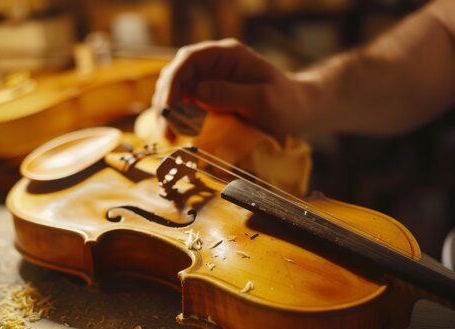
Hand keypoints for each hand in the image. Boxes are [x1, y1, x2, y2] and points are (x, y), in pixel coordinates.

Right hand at [153, 39, 317, 136]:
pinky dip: (175, 120)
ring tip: (169, 136)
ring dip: (167, 113)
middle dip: (166, 102)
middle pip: (175, 76)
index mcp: (226, 55)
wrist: (298, 113)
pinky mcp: (207, 99)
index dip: (174, 83)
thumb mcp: (262, 100)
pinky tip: (175, 135)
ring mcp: (208, 81)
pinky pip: (182, 105)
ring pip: (174, 91)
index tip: (169, 110)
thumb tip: (195, 92)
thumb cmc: (286, 104)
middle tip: (167, 133)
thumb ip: (230, 94)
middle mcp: (213, 65)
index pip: (189, 60)